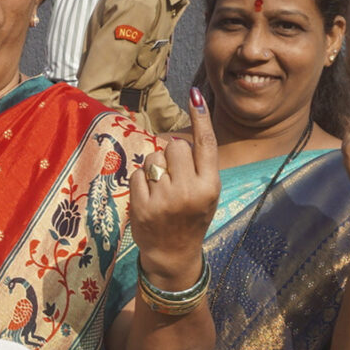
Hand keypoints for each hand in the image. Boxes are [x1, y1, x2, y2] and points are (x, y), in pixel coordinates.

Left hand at [129, 116, 220, 289]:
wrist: (173, 254)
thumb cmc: (191, 217)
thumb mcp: (207, 194)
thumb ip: (198, 167)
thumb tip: (176, 138)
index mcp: (210, 186)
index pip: (206, 144)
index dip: (201, 118)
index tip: (195, 96)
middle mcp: (190, 190)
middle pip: (175, 145)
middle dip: (171, 154)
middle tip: (173, 174)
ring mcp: (165, 198)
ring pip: (154, 157)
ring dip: (155, 167)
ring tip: (161, 189)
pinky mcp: (143, 205)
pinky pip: (138, 174)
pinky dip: (141, 182)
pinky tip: (149, 198)